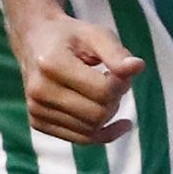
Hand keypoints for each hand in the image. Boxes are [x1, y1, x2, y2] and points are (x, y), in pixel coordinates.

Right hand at [19, 12, 142, 144]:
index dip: (122, 84)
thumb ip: (117, 53)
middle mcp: (39, 90)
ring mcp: (36, 109)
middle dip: (115, 100)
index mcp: (51, 64)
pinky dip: (101, 132)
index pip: (102, 91)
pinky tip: (116, 124)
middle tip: (115, 81)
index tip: (124, 71)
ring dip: (108, 113)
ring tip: (104, 91)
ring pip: (91, 130)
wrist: (34, 42)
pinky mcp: (37, 122)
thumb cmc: (70, 37)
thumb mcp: (95, 35)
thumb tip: (138, 67)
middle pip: (98, 115)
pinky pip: (80, 138)